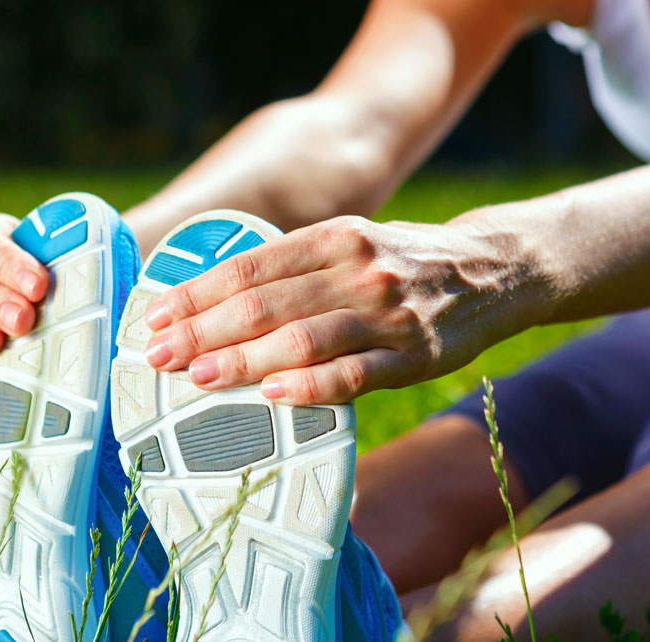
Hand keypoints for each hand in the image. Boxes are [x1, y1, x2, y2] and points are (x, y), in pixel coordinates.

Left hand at [142, 215, 521, 404]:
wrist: (495, 271)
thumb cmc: (405, 263)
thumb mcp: (353, 244)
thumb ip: (295, 268)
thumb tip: (213, 302)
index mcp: (336, 236)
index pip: (249, 267)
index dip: (196, 295)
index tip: (154, 319)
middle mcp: (359, 268)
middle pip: (264, 304)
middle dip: (202, 331)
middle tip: (158, 357)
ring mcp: (389, 314)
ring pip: (302, 338)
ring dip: (243, 361)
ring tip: (198, 378)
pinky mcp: (416, 356)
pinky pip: (355, 374)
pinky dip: (310, 386)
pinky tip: (271, 396)